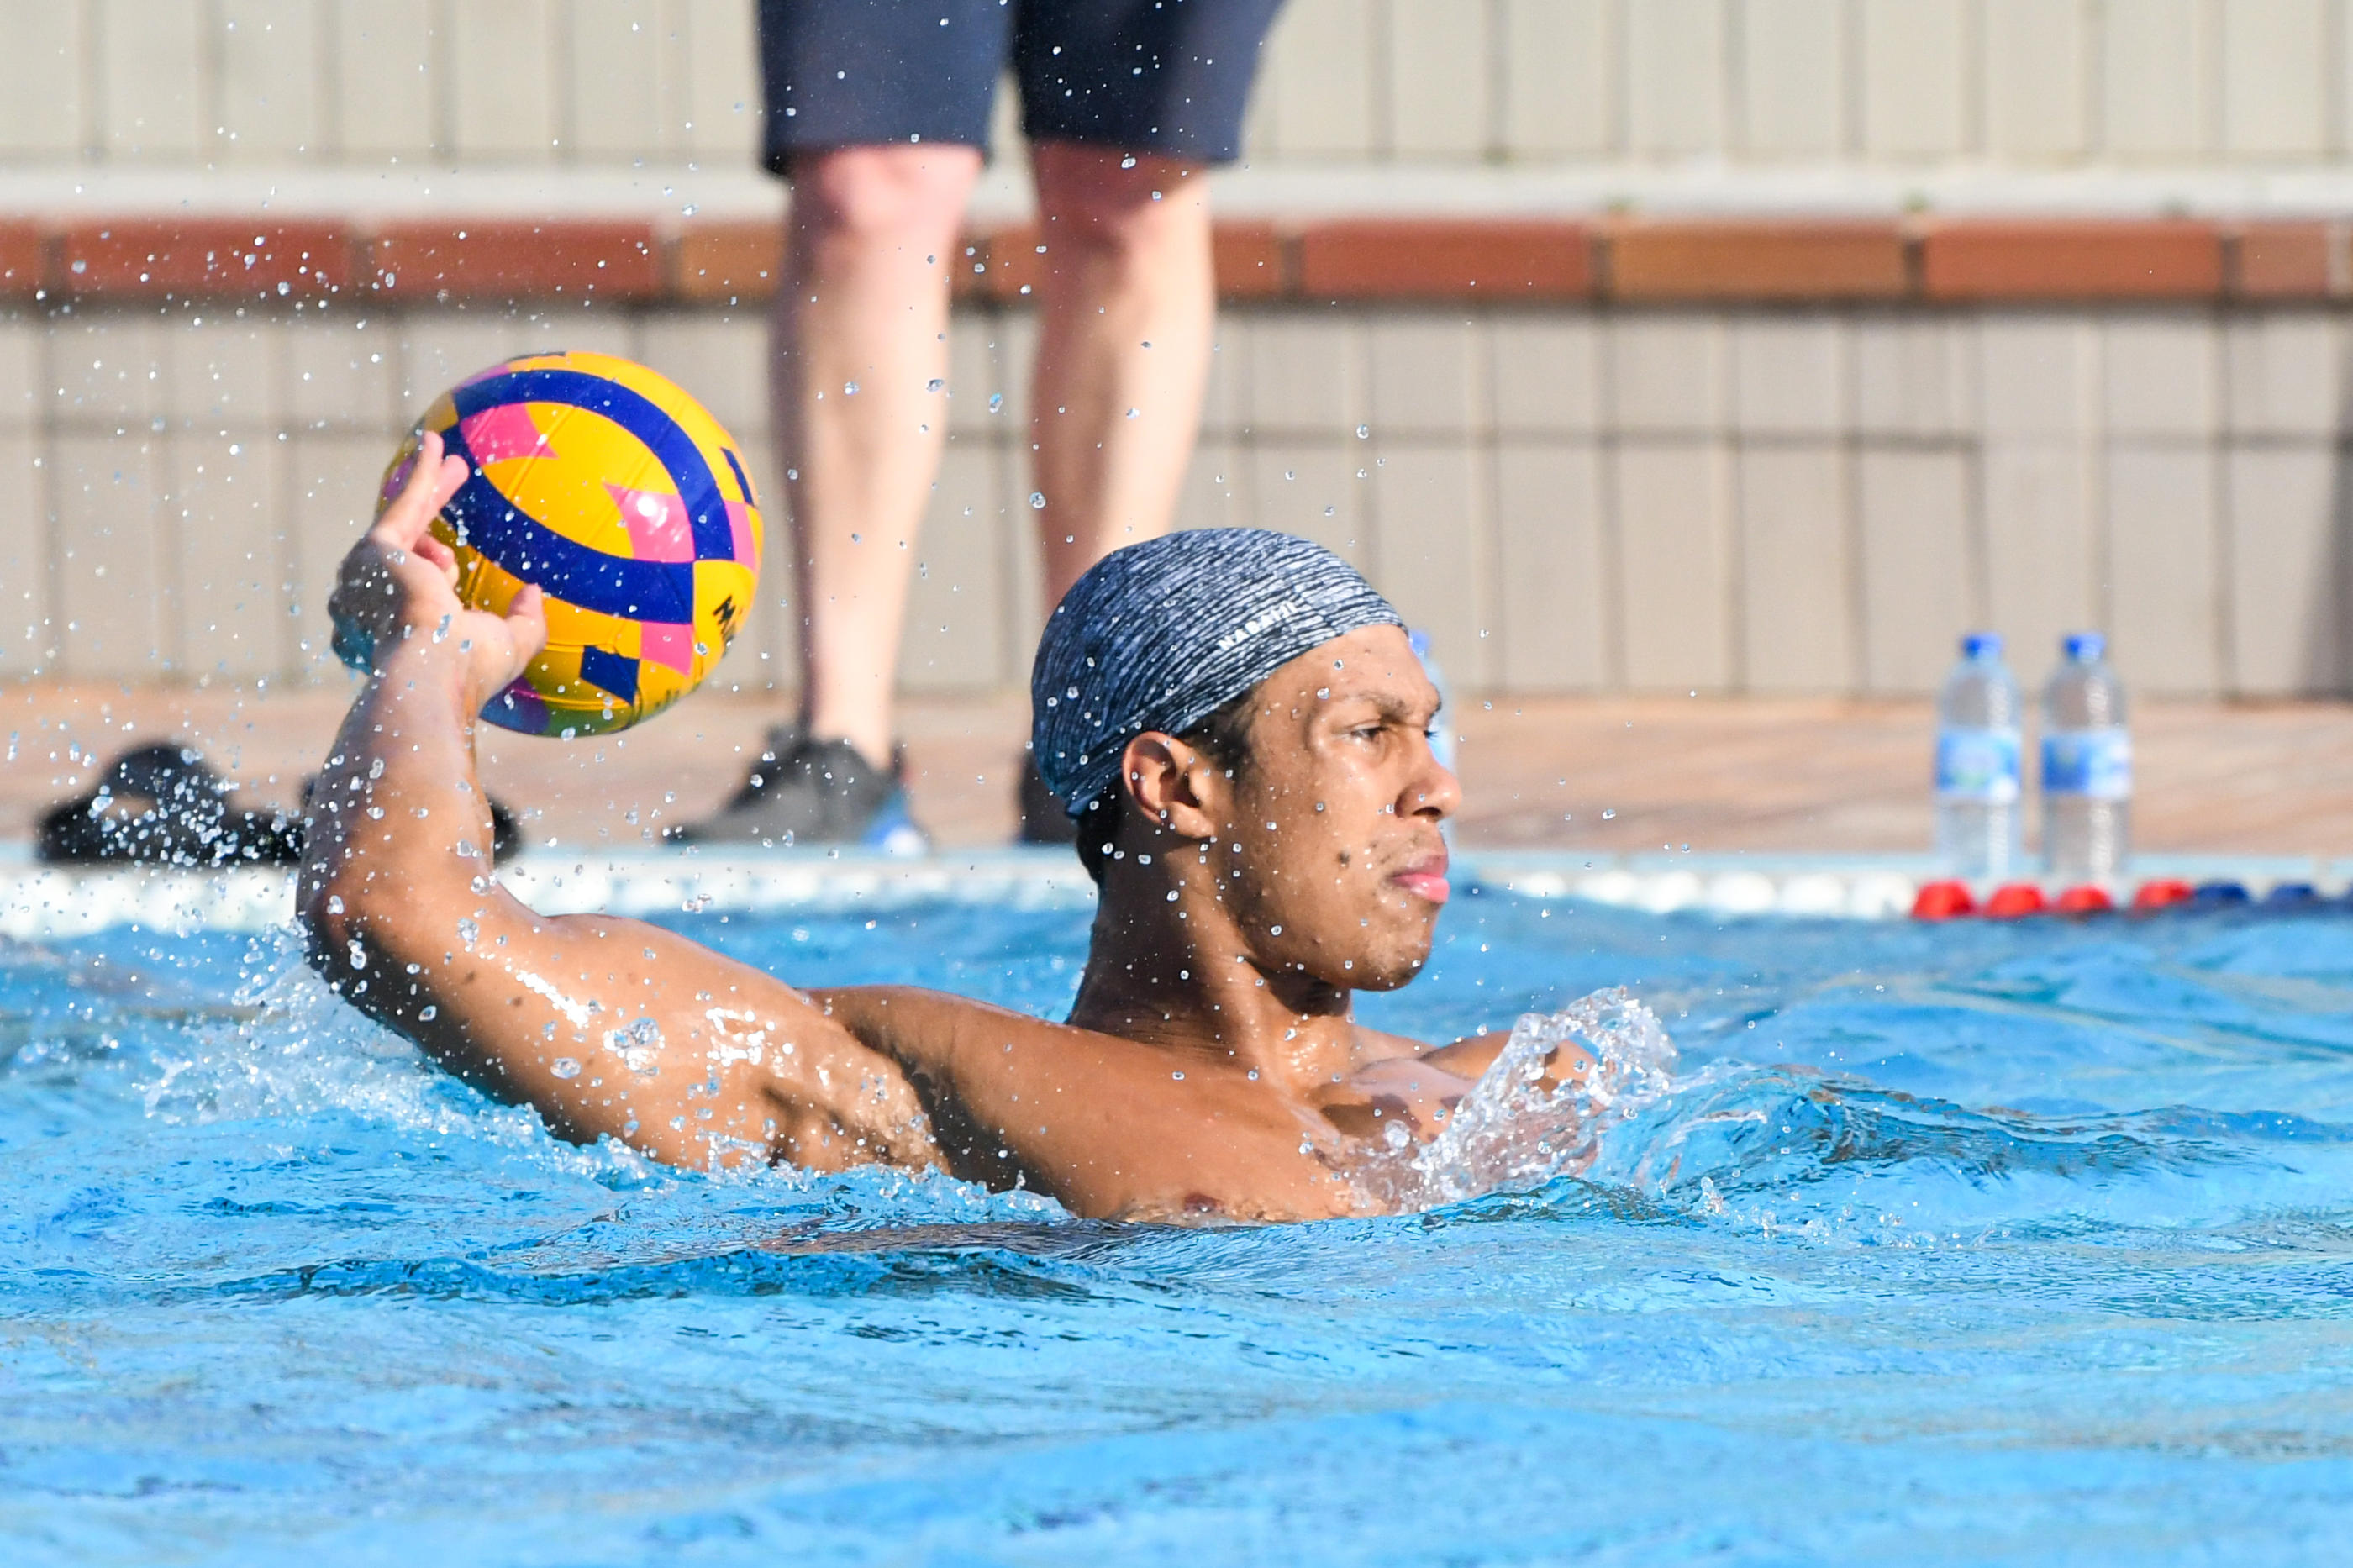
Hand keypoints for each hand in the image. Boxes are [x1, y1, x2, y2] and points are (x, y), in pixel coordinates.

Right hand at [327, 430, 546, 712]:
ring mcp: (369, 573)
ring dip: (432, 488)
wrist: (432, 668)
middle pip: (407, 541)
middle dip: (428, 505)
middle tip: (453, 475)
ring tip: (460, 465)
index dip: (434, 565)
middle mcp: (374, 600)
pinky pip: (407, 504)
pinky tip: (436, 444)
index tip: (448, 561)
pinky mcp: (376, 548)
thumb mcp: (509, 644)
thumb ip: (524, 619)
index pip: (415, 586)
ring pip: (410, 522)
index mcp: (400, 625)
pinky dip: (422, 475)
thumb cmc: (468, 668)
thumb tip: (532, 591)